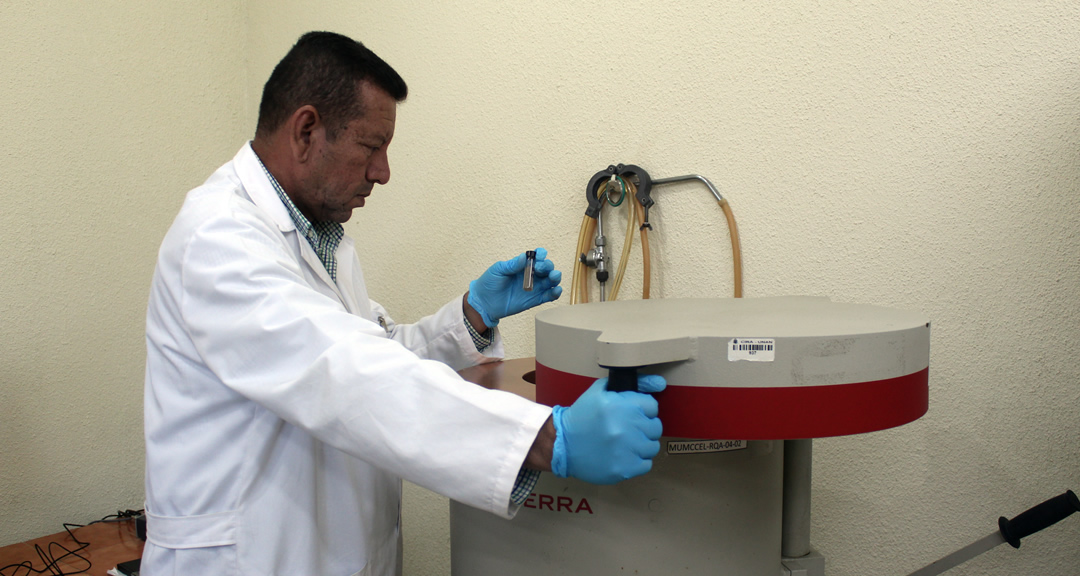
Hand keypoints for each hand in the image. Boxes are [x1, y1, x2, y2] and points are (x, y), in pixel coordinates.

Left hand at [466, 248, 562, 327]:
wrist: (484, 303)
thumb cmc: (489, 283)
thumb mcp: (498, 270)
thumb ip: (512, 265)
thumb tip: (524, 257)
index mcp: (523, 265)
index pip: (537, 256)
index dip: (541, 254)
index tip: (539, 256)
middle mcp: (531, 275)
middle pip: (547, 268)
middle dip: (547, 266)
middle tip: (539, 268)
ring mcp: (534, 287)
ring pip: (551, 280)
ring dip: (555, 277)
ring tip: (553, 277)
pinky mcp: (535, 300)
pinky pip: (549, 296)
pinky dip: (555, 293)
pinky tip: (556, 290)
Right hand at [551, 374, 665, 484]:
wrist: (562, 444)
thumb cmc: (582, 417)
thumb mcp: (602, 391)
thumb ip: (635, 384)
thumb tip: (660, 383)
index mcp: (620, 405)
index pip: (652, 406)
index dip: (641, 409)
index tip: (631, 414)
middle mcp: (625, 427)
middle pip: (655, 427)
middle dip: (643, 427)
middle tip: (627, 429)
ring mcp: (626, 450)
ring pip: (653, 446)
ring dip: (641, 445)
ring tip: (625, 443)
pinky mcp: (624, 469)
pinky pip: (646, 464)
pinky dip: (637, 461)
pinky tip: (623, 455)